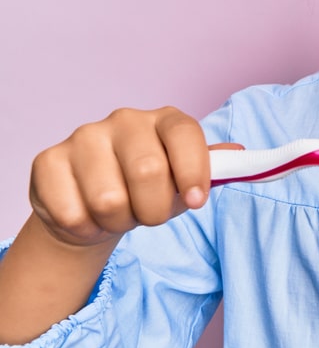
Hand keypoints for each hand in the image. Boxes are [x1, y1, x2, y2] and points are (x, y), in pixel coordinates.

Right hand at [29, 106, 227, 248]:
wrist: (94, 207)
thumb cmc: (148, 190)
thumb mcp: (184, 180)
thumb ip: (213, 168)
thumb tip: (240, 154)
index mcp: (165, 120)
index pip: (185, 134)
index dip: (193, 171)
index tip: (195, 202)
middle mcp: (124, 119)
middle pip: (148, 172)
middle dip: (154, 210)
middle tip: (150, 216)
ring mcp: (83, 136)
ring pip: (109, 199)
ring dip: (119, 222)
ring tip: (119, 214)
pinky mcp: (48, 161)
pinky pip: (73, 212)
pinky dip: (86, 228)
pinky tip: (88, 216)